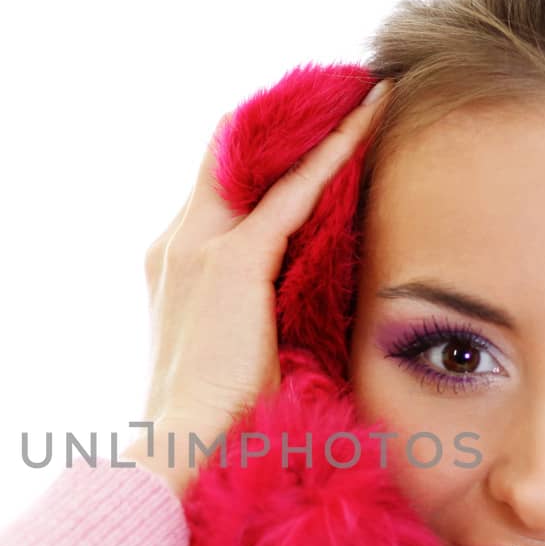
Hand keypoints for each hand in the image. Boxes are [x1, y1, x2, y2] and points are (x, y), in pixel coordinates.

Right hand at [122, 78, 393, 498]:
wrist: (183, 451)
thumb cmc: (217, 425)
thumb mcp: (233, 356)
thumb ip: (257, 318)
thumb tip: (302, 319)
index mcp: (172, 267)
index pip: (216, 188)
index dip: (258, 155)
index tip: (306, 133)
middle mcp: (177, 245)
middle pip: (228, 156)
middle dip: (282, 126)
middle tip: (342, 94)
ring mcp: (199, 250)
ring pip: (261, 162)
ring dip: (314, 126)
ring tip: (366, 94)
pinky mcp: (234, 262)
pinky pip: (296, 189)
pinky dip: (336, 150)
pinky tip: (372, 118)